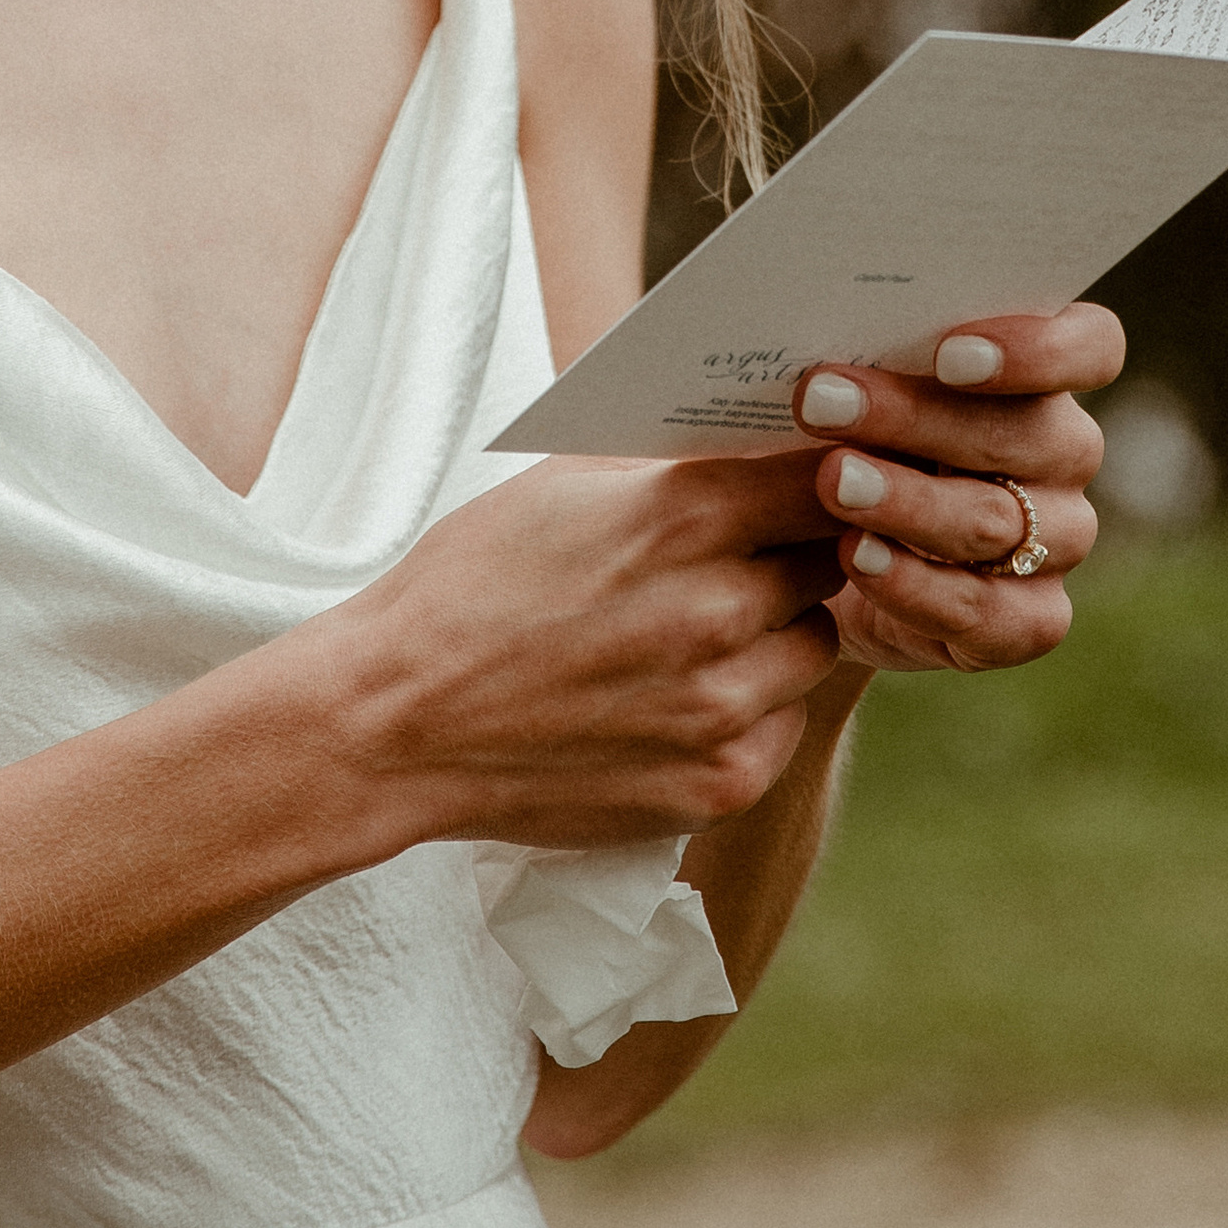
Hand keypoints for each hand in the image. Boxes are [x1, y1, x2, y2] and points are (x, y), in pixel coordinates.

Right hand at [327, 450, 845, 853]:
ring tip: (705, 630)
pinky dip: (752, 709)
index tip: (815, 482)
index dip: (824, 479)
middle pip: (828, 564)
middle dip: (795, 553)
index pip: (824, 480)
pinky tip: (685, 695)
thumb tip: (752, 443)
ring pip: (813, 648)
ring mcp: (722, 706)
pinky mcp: (718, 783)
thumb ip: (669, 467)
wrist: (398, 719)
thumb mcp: (562, 486)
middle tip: (748, 556)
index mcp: (682, 517)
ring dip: (776, 633)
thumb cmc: (468, 586)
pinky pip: (784, 728)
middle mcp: (718, 610)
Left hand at [787, 305, 1116, 676]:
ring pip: (1001, 521)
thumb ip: (858, 357)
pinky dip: (916, 585)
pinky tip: (857, 556)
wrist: (822, 561)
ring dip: (909, 501)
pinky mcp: (1031, 619)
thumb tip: (804, 338)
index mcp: (1042, 377)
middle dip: (917, 417)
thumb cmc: (840, 439)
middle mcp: (1065, 455)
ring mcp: (1058, 542)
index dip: (1039, 348)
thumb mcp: (848, 390)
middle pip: (1028, 432)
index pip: (1090, 346)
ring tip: (832, 483)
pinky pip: (991, 610)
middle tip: (822, 401)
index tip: (948, 353)